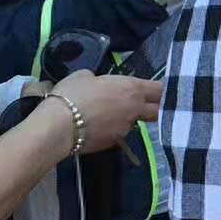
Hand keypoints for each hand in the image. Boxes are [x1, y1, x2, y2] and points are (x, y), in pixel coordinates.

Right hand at [48, 70, 162, 154]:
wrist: (59, 126)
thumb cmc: (73, 94)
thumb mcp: (84, 76)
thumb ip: (98, 79)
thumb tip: (97, 83)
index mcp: (132, 89)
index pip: (160, 89)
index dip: (161, 89)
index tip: (158, 89)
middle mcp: (135, 110)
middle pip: (157, 111)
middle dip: (155, 108)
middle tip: (146, 104)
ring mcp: (126, 129)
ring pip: (135, 123)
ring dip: (127, 119)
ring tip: (108, 115)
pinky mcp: (114, 143)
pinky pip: (118, 133)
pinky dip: (111, 130)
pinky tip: (96, 127)